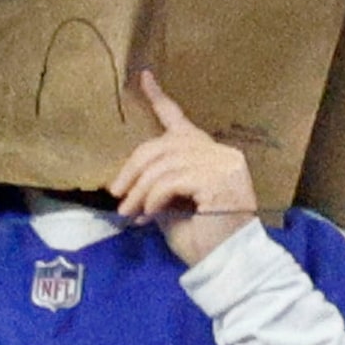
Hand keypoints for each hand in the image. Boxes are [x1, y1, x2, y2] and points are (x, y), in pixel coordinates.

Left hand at [109, 72, 257, 266]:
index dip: (160, 99)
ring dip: (140, 189)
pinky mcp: (220, 178)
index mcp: (211, 156)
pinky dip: (154, 197)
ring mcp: (224, 163)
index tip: (144, 78)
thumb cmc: (203, 242)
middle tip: (116, 194)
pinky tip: (149, 214)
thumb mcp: (172, 208)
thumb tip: (130, 183)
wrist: (228, 267)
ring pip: (165, 163)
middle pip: (164, 144)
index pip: (181, 123)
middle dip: (134, 168)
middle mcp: (221, 153)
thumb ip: (159, 187)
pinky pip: (173, 179)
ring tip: (128, 212)